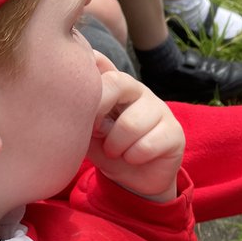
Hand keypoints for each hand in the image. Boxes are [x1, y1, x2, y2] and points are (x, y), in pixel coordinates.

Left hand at [88, 55, 184, 200]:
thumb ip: (79, 113)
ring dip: (116, 145)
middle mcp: (137, 90)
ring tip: (114, 151)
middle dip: (98, 110)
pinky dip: (133, 157)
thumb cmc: (108, 149)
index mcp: (112, 84)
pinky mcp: (174, 132)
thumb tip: (67, 102)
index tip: (76, 96)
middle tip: (95, 132)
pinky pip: (147, 145)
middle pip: (117, 82)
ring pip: (131, 123)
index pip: (100, 61)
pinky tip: (133, 158)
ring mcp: (159, 108)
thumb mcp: (86, 132)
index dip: (87, 73)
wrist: (134, 179)